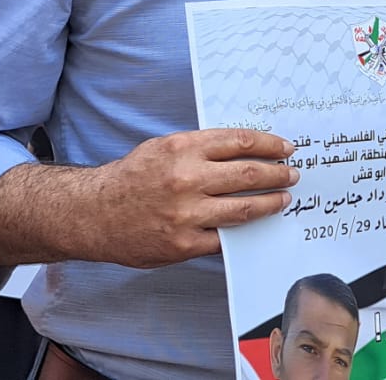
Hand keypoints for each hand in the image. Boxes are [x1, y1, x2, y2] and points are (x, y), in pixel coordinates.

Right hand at [80, 129, 297, 269]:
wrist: (93, 214)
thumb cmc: (132, 178)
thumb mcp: (163, 147)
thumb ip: (201, 148)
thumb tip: (246, 149)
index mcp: (183, 148)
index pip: (240, 142)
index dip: (270, 145)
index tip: (286, 148)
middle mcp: (186, 179)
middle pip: (249, 174)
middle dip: (278, 174)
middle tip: (292, 174)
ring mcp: (186, 214)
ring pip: (243, 208)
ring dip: (270, 203)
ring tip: (283, 199)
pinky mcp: (183, 243)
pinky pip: (224, 238)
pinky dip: (242, 231)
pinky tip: (255, 225)